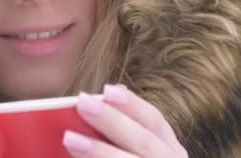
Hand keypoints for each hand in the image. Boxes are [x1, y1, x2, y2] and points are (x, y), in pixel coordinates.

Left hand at [63, 85, 187, 157]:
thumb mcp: (138, 151)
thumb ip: (125, 131)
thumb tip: (108, 94)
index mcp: (170, 153)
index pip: (156, 122)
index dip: (133, 105)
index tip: (107, 90)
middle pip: (144, 143)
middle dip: (113, 122)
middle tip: (82, 103)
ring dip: (102, 152)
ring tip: (69, 139)